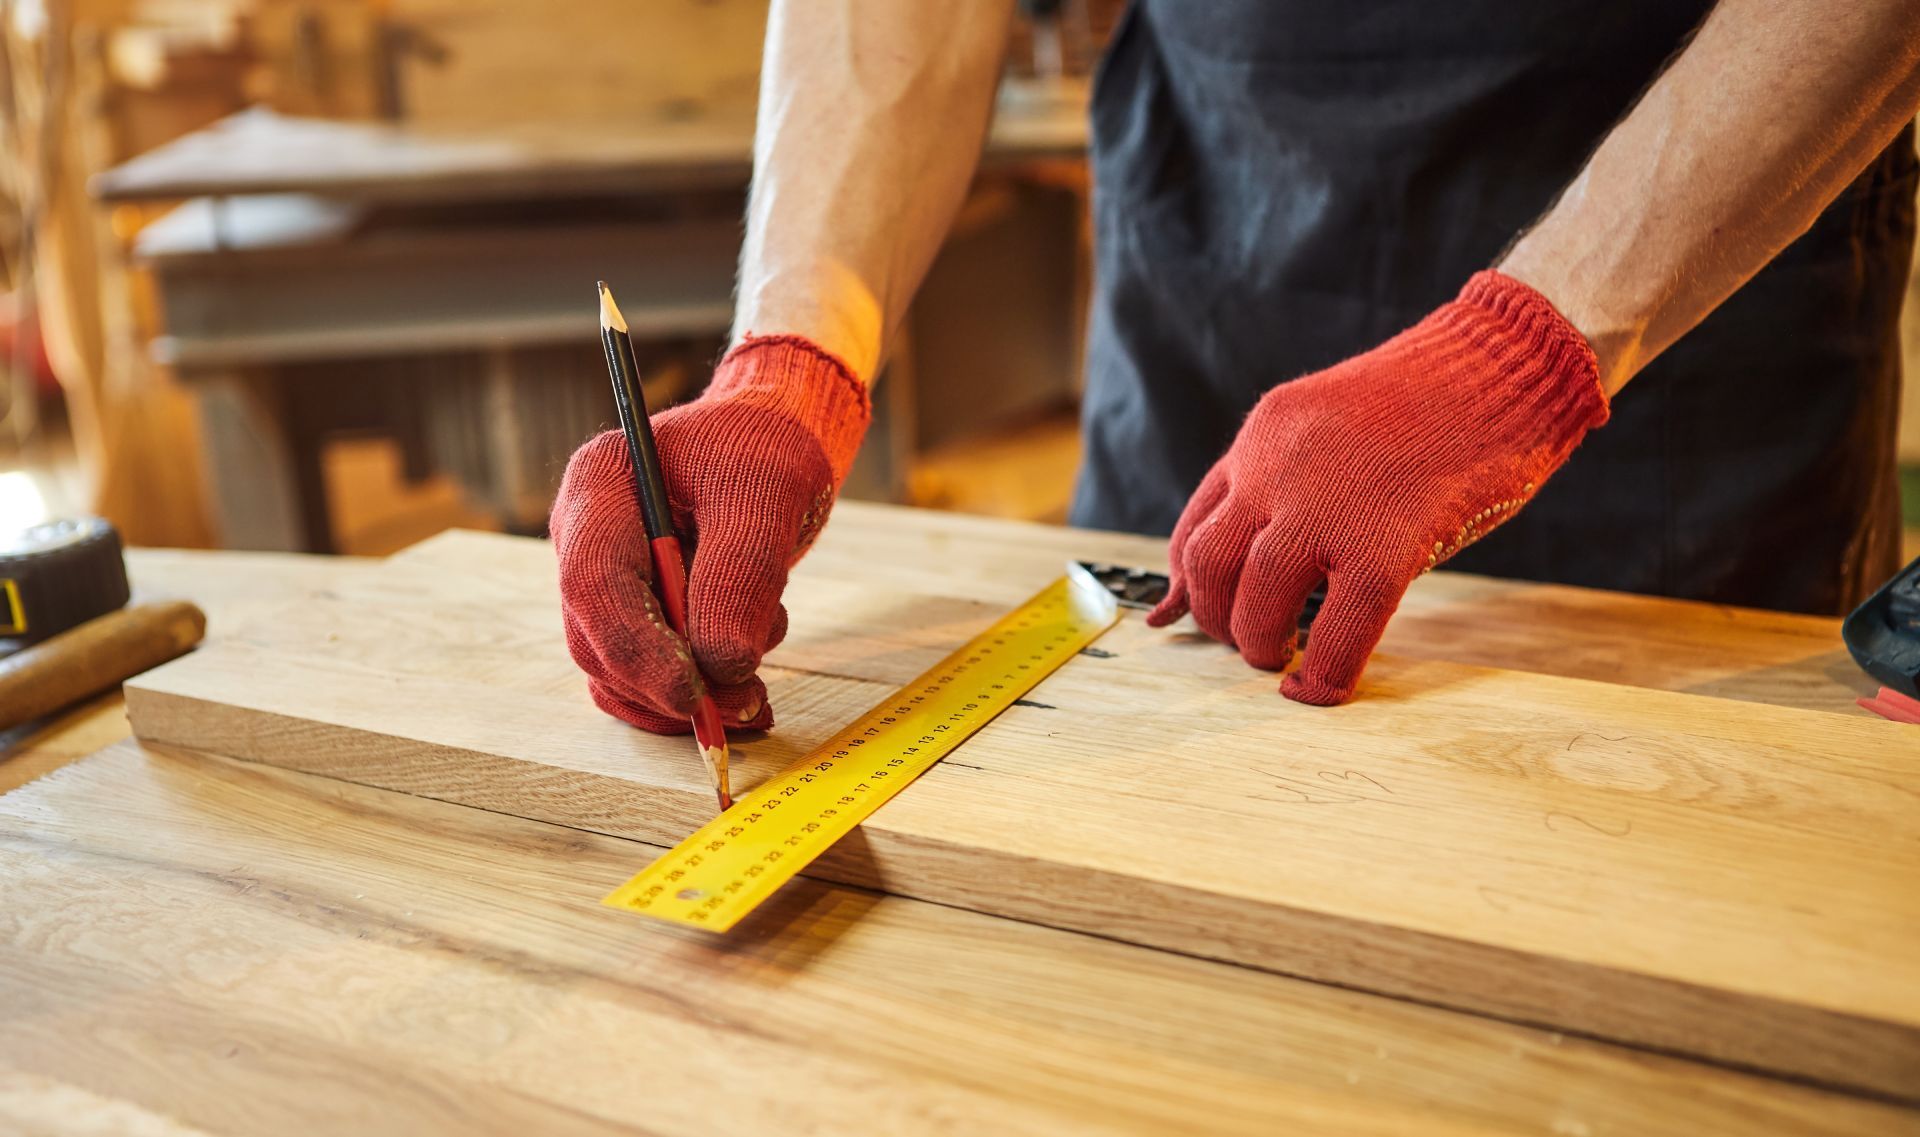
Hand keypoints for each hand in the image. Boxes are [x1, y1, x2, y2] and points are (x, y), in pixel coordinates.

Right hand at [552, 336, 869, 732]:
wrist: (770, 443)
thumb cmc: (765, 448)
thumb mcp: (768, 494)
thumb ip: (744, 573)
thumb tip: (723, 666)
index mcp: (601, 484)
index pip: (595, 583)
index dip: (639, 647)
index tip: (696, 693)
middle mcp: (586, 535)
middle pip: (598, 639)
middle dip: (668, 684)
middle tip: (746, 703)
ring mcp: (605, 579)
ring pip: (621, 670)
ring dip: (690, 694)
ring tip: (759, 689)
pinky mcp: (633, 612)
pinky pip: (646, 676)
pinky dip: (696, 696)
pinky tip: (748, 696)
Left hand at [1147, 272, 1609, 704]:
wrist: (1509, 362)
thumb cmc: (1437, 398)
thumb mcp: (1334, 424)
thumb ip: (1289, 480)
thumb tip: (1260, 553)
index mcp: (1264, 436)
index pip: (1196, 526)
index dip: (1189, 586)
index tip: (1200, 617)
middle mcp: (1276, 468)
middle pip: (1209, 567)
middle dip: (1218, 621)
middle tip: (1251, 643)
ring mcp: (1327, 507)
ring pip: (1256, 602)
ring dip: (1259, 646)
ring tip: (1283, 659)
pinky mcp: (1386, 544)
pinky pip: (1338, 631)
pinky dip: (1324, 675)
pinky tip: (1322, 689)